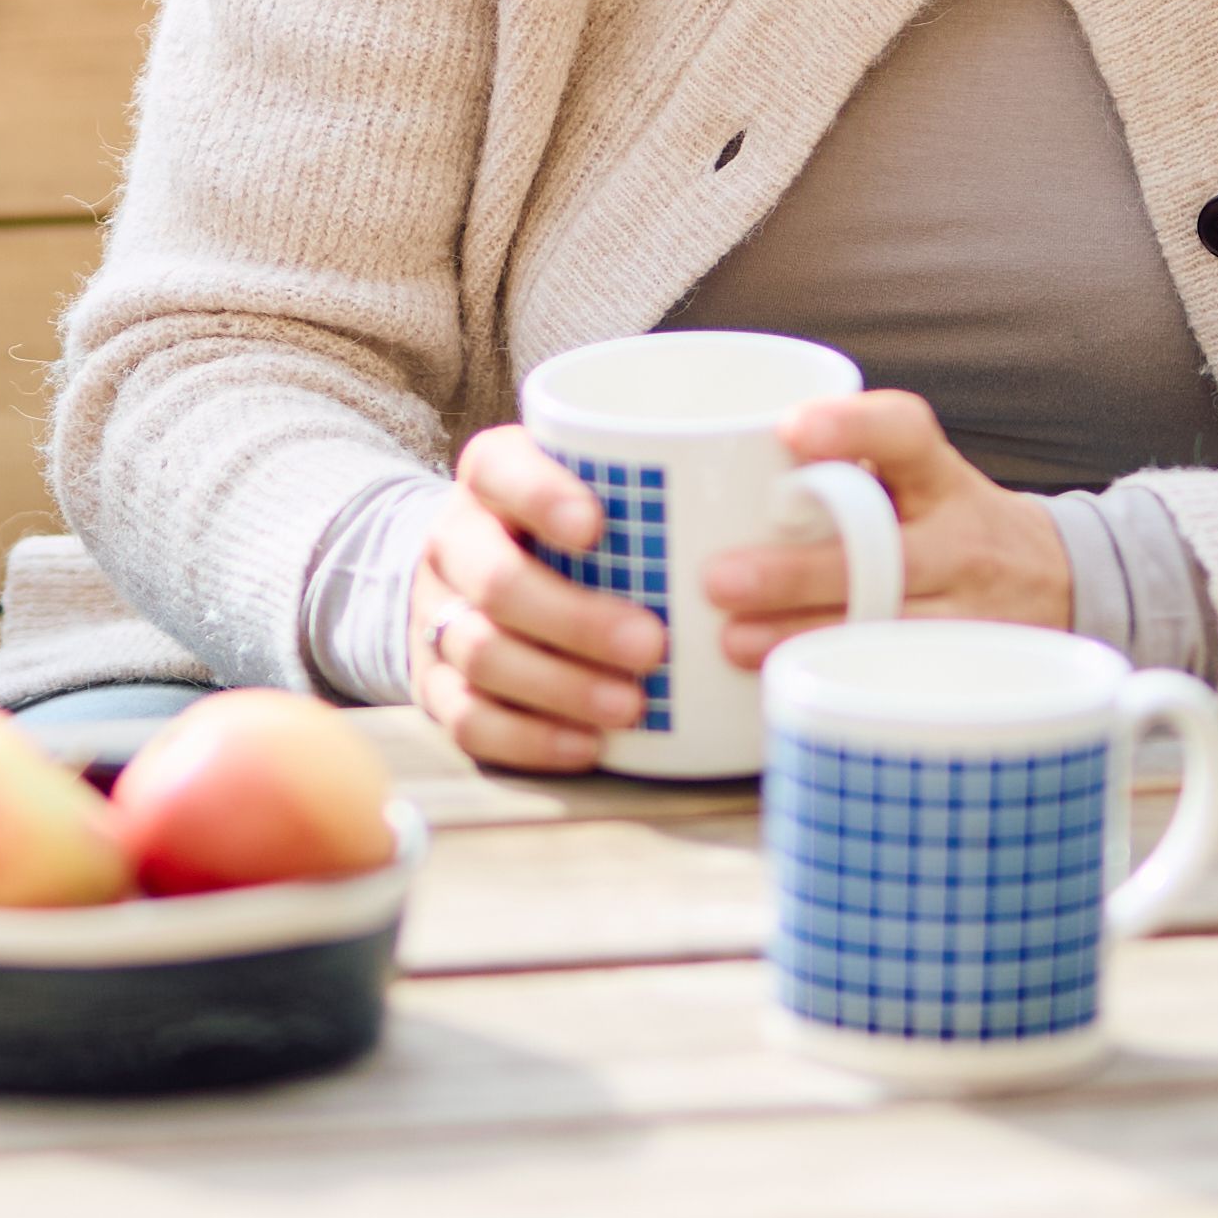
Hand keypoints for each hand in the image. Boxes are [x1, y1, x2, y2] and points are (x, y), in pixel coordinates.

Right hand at [405, 428, 666, 772]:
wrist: (472, 573)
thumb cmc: (569, 528)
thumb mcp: (596, 483)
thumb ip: (654, 483)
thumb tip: (784, 489)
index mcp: (491, 478)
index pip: (500, 471)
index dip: (540, 496)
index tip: (597, 526)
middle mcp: (454, 541)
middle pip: (496, 580)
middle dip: (575, 618)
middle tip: (652, 645)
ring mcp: (434, 616)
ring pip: (481, 653)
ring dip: (560, 685)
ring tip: (631, 707)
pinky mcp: (432, 683)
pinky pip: (467, 719)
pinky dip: (529, 737)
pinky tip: (587, 746)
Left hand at [709, 391, 1065, 652]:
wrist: (1056, 581)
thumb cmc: (941, 523)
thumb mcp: (916, 479)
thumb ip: (837, 472)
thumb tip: (694, 471)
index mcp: (938, 476)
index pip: (907, 433)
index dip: (851, 427)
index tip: (788, 428)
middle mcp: (962, 538)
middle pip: (884, 552)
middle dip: (798, 572)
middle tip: (719, 578)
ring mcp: (973, 609)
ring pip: (888, 624)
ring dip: (803, 635)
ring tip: (732, 641)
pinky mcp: (972, 667)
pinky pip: (902, 677)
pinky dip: (840, 680)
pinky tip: (785, 684)